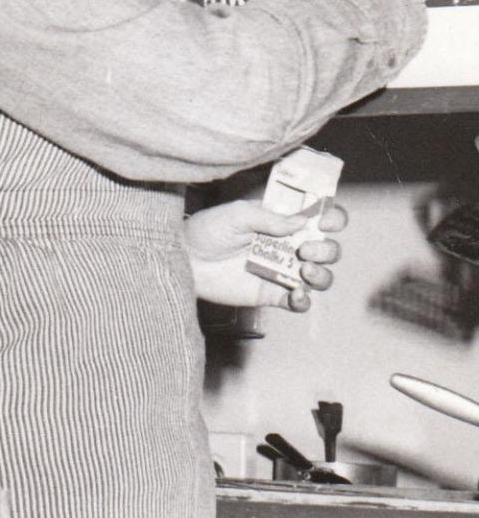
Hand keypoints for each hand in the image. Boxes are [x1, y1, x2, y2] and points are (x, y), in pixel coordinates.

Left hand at [185, 196, 347, 313]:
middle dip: (326, 249)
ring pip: (320, 276)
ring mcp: (282, 271)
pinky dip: (304, 301)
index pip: (318, 217)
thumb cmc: (207, 231)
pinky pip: (299, 302)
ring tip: (304, 270)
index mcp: (282, 221)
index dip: (331, 218)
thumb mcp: (237, 215)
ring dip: (322, 274)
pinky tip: (295, 294)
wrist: (185, 260)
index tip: (325, 222)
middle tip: (304, 249)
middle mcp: (288, 245)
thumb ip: (270, 218)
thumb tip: (302, 221)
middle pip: (327, 248)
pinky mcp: (272, 294)